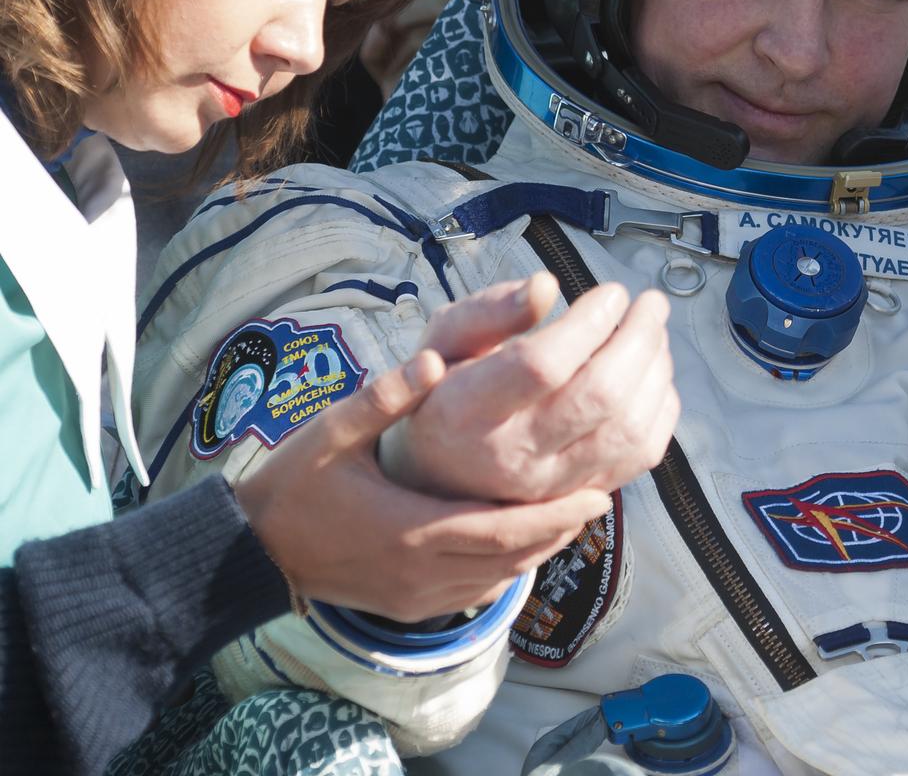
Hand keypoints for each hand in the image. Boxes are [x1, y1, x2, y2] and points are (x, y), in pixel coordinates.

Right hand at [234, 350, 609, 621]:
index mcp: (412, 529)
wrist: (251, 552)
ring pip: (498, 580)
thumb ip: (384, 396)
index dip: (553, 517)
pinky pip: (475, 593)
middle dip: (559, 530)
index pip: (502, 529)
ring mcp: (416, 597)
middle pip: (512, 558)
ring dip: (537, 549)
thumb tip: (433, 358)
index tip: (596, 495)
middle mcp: (423, 573)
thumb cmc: (293, 486)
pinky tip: (520, 542)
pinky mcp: (409, 606)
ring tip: (571, 515)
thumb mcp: (331, 432)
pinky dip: (507, 568)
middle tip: (598, 499)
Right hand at [379, 272, 678, 503]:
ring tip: (654, 331)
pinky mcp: (578, 495)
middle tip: (651, 302)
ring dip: (656, 371)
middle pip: (598, 396)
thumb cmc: (441, 392)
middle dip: (639, 338)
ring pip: (628, 429)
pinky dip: (660, 410)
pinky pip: (639, 457)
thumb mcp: (444, 341)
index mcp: (466, 411)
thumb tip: (546, 286)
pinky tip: (653, 375)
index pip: (542, 365)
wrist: (435, 475)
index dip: (589, 322)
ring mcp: (549, 486)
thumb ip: (489, 311)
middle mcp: (510, 457)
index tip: (611, 292)